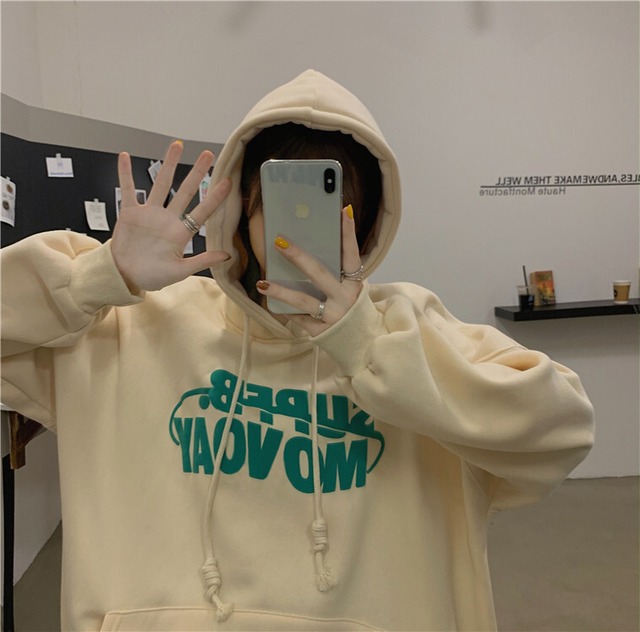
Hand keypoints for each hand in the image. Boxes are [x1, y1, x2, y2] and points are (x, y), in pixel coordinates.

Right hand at [111, 141, 231, 292]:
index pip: (202, 211)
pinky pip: (128, 190)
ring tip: (177, 145)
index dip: (215, 198)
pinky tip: (125, 157)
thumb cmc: (153, 276)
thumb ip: (202, 261)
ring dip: (168, 164)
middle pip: (185, 191)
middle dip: (197, 173)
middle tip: (208, 155)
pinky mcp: (130, 213)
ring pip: (161, 184)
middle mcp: (168, 219)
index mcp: (181, 233)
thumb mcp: (180, 271)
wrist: (125, 277)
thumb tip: (227, 255)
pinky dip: (125, 174)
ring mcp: (149, 214)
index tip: (228, 183)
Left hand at [256, 205, 363, 335]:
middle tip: (279, 241)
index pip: (351, 254)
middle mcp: (345, 298)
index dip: (348, 233)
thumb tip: (309, 251)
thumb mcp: (352, 291)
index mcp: (354, 284)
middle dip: (298, 256)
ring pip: (303, 301)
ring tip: (262, 282)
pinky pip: (299, 319)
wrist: (364, 346)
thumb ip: (337, 275)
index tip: (344, 211)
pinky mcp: (321, 332)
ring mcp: (332, 316)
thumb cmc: (354, 312)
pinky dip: (287, 312)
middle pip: (319, 273)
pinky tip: (272, 304)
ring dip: (281, 292)